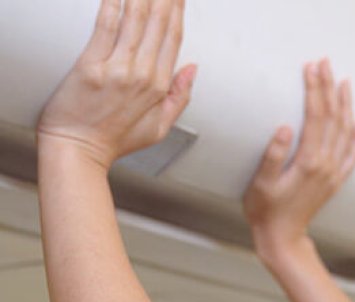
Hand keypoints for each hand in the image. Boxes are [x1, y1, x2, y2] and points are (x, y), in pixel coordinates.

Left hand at [37, 0, 195, 170]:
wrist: (77, 150)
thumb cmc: (112, 140)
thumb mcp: (160, 127)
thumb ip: (180, 96)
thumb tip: (192, 69)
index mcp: (158, 86)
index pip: (173, 38)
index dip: (176, 11)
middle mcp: (141, 74)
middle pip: (158, 23)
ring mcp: (117, 69)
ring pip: (135, 20)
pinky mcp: (90, 66)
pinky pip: (106, 27)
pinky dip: (113, 5)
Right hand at [244, 59, 354, 257]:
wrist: (282, 237)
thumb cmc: (266, 210)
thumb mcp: (262, 182)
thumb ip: (274, 155)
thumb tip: (285, 127)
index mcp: (308, 161)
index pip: (315, 115)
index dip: (314, 89)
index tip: (311, 68)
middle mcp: (327, 164)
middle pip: (332, 117)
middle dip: (329, 87)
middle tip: (325, 64)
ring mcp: (334, 172)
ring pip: (346, 130)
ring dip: (345, 104)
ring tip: (343, 82)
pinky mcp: (336, 180)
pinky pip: (353, 154)